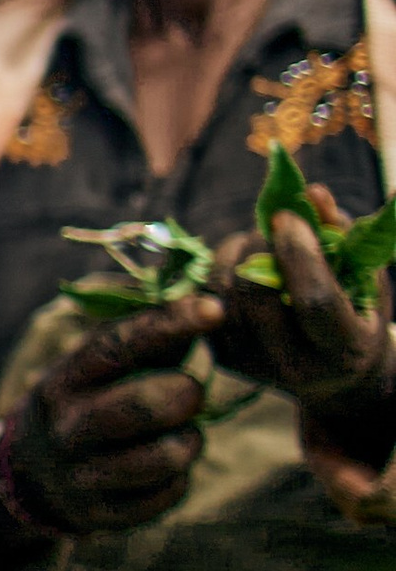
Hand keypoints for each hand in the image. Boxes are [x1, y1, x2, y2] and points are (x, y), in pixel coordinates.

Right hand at [0, 296, 215, 560]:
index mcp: (64, 381)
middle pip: (148, 405)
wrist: (32, 476)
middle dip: (188, 393)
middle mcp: (67, 429)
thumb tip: (204, 310)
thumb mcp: (90, 369)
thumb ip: (140, 343)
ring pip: (167, 455)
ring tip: (182, 431)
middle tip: (189, 391)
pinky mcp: (105, 516)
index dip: (169, 324)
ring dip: (190, 438)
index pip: (118, 346)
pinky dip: (180, 476)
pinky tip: (164, 465)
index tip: (214, 308)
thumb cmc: (82, 404)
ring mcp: (83, 476)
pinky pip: (169, 493)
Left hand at [208, 215, 395, 466]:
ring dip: (234, 253)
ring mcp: (254, 367)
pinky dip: (219, 270)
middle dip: (259, 246)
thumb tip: (313, 193)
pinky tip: (241, 261)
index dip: (298, 252)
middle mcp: (296, 367)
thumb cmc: (356, 313)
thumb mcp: (364, 279)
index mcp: (343, 349)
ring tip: (257, 239)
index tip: (287, 216)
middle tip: (272, 223)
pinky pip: (205, 302)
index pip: (313, 300)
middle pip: (258, 297)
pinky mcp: (224, 359)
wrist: (333, 376)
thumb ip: (342, 236)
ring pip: (224, 295)